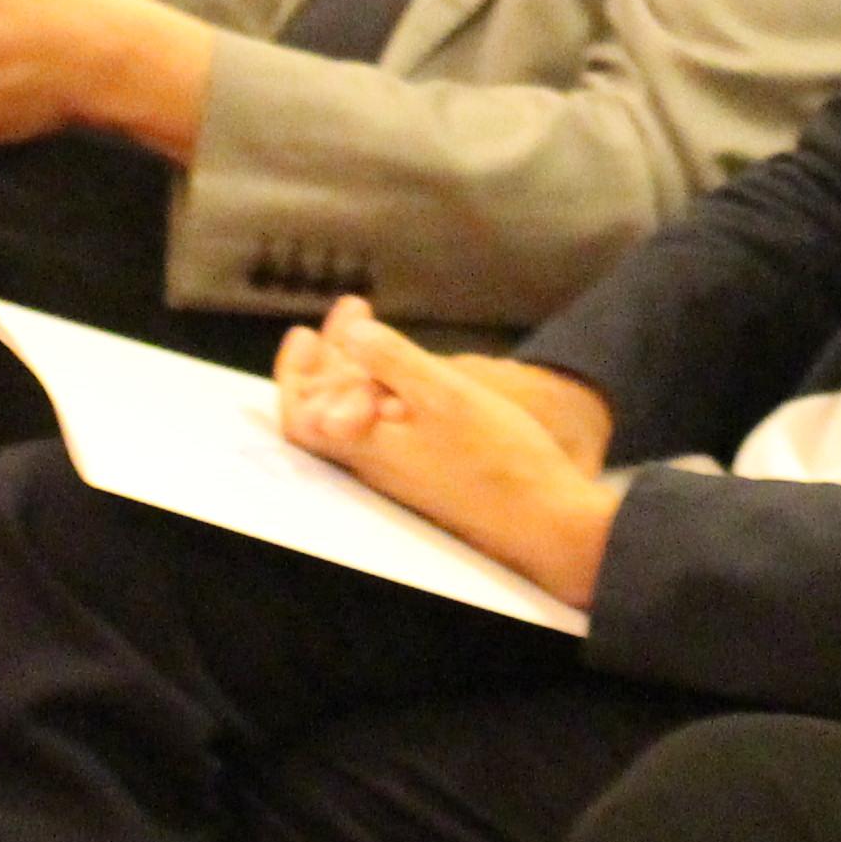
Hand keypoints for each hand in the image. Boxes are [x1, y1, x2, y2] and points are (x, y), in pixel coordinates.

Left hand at [276, 300, 619, 603]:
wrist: (547, 526)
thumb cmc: (499, 460)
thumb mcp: (445, 395)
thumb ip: (393, 362)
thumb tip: (352, 334)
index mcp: (368, 447)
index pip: (302, 416)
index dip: (294, 374)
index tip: (307, 332)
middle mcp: (375, 466)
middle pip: (328, 412)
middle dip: (332, 357)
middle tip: (350, 315)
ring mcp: (403, 474)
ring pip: (359, 419)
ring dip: (361, 371)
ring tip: (375, 331)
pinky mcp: (430, 477)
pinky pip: (388, 429)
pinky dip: (387, 392)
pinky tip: (408, 378)